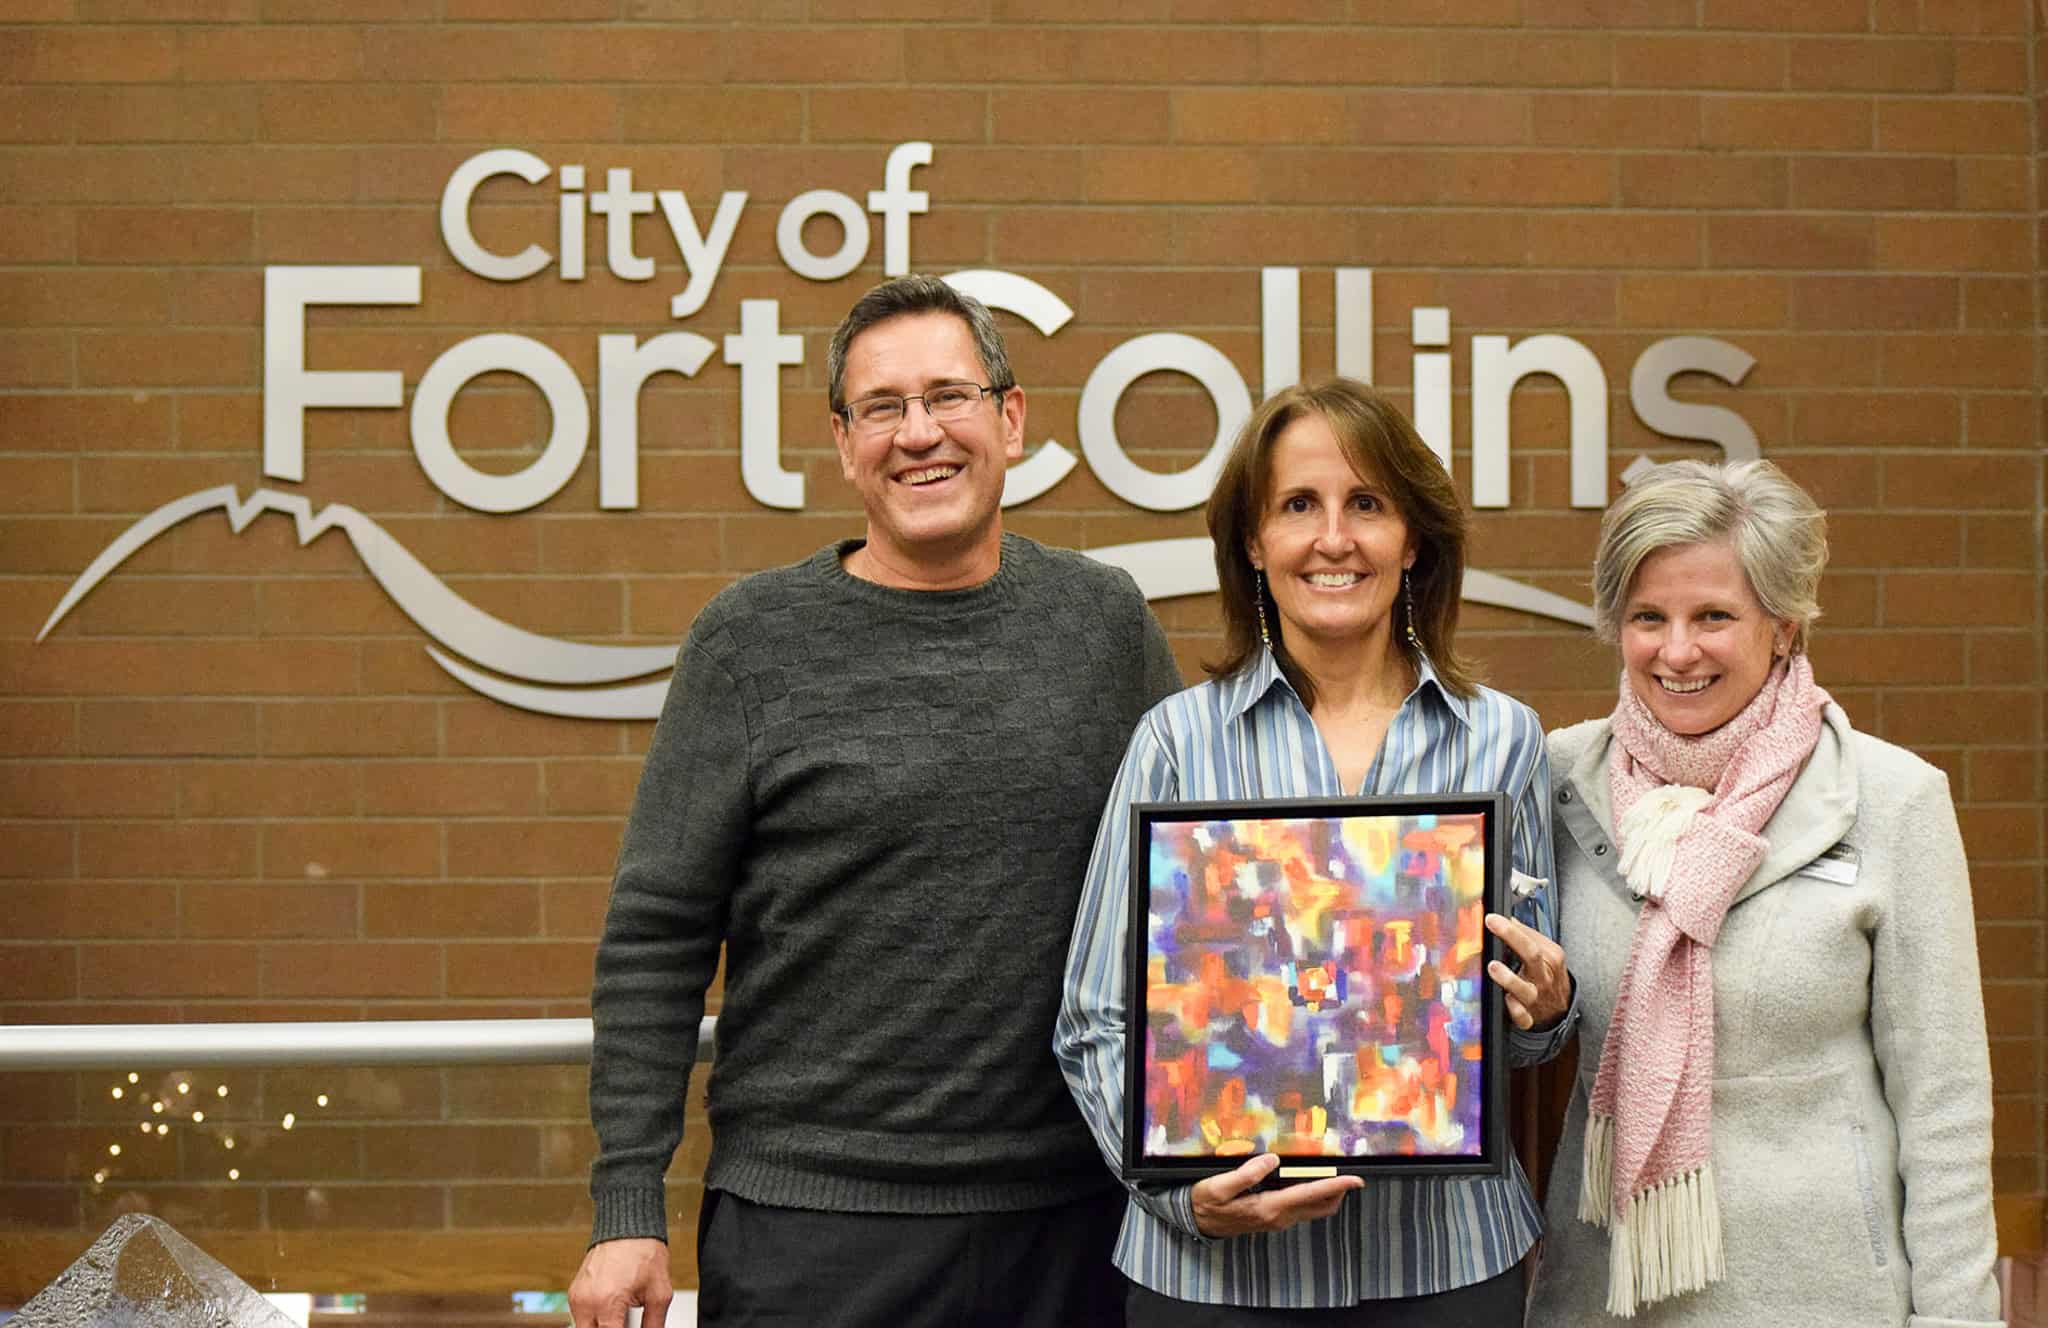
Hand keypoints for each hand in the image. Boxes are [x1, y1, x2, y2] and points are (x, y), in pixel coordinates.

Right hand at [569, 1237, 671, 1327]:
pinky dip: (594, 1319)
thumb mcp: (659, 1294)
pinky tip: (611, 1311)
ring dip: (600, 1327)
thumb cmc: (644, 1253)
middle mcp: (586, 1302)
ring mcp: (577, 1297)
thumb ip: (654, 1324)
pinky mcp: (574, 1293)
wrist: (628, 1227)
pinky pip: (580, 1317)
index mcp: (607, 1303)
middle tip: (624, 1324)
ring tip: (619, 1317)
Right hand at [1190, 1153, 1361, 1237]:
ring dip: (1328, 1193)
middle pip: (1322, 1206)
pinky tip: (1309, 1180)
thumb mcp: (1218, 1186)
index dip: (1336, 1186)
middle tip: (1350, 1173)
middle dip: (1340, 1191)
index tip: (1356, 1179)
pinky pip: (1303, 1207)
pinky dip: (1314, 1195)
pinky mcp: (1273, 1217)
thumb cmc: (1206, 1204)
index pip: (1311, 1195)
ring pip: (1314, 1209)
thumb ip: (1246, 1173)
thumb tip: (1272, 1159)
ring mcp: (1277, 1220)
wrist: (1196, 1223)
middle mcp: (1278, 1217)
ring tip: (1334, 1173)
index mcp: (1269, 1208)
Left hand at [1484, 912, 1570, 1030]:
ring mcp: (1536, 997)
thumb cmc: (1548, 976)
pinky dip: (1515, 1011)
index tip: (1491, 917)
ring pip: (1525, 989)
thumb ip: (1527, 936)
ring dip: (1509, 978)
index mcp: (1550, 958)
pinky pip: (1522, 1016)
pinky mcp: (1529, 1016)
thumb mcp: (1546, 953)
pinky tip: (1506, 1001)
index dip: (1509, 927)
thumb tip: (1507, 919)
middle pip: (1532, 954)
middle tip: (1492, 924)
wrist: (1561, 1008)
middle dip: (1511, 937)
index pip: (1530, 938)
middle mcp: (1543, 976)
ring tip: (1493, 966)